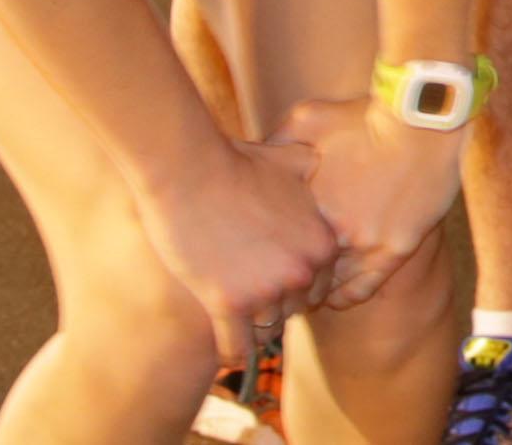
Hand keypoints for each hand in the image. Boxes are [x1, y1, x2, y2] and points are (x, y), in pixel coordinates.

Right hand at [134, 131, 342, 371]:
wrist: (190, 170)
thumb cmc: (235, 162)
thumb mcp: (290, 161)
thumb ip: (311, 170)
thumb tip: (319, 159)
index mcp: (322, 244)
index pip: (317, 288)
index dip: (292, 287)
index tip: (270, 282)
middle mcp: (302, 271)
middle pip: (292, 311)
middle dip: (272, 306)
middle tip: (248, 299)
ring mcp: (267, 290)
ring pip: (266, 333)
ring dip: (250, 330)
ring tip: (234, 322)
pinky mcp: (229, 305)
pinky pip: (236, 349)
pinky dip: (229, 352)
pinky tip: (222, 347)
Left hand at [280, 95, 468, 311]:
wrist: (422, 121)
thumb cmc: (364, 116)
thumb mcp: (308, 117)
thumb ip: (276, 141)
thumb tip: (250, 154)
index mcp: (308, 203)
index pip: (275, 242)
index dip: (266, 250)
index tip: (262, 253)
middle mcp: (333, 230)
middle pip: (297, 269)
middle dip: (284, 276)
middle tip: (275, 281)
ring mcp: (366, 244)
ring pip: (328, 285)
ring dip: (312, 293)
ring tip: (302, 295)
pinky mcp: (395, 250)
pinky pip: (361, 289)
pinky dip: (343, 298)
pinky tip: (333, 299)